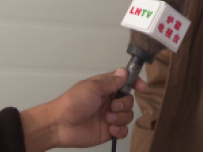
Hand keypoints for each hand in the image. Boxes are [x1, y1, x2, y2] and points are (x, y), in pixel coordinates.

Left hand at [20, 68, 146, 151]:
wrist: (60, 125)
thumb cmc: (71, 103)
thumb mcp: (92, 87)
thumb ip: (110, 82)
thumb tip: (124, 73)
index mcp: (105, 86)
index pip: (125, 81)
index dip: (135, 83)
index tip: (142, 87)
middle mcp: (109, 100)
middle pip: (130, 99)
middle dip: (124, 104)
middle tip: (112, 105)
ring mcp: (109, 115)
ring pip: (128, 115)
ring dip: (120, 117)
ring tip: (106, 118)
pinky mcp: (108, 130)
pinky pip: (123, 130)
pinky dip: (119, 130)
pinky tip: (110, 128)